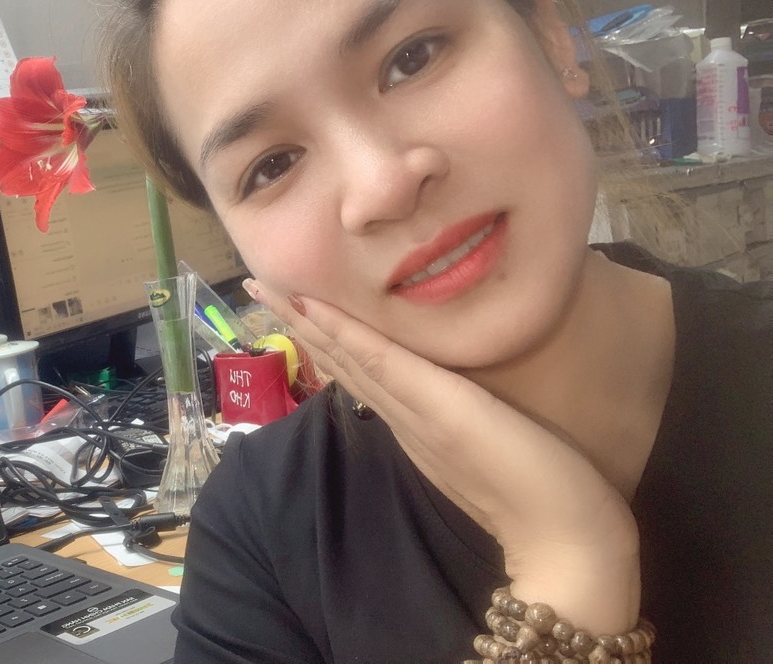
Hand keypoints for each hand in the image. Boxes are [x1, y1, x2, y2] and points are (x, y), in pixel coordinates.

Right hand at [244, 279, 640, 632]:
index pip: (359, 371)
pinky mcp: (436, 406)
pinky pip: (380, 362)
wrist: (563, 538)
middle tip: (259, 284)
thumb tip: (444, 397)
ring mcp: (415, 412)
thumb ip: (458, 424)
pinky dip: (344, 334)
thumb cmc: (544, 491)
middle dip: (299, 321)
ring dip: (305, 320)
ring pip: (349, 357)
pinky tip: (315, 307)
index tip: (290, 306)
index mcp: (415, 424)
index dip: (323, 338)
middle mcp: (404, 417)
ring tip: (268, 287)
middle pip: (341, 361)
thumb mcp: (489, 447)